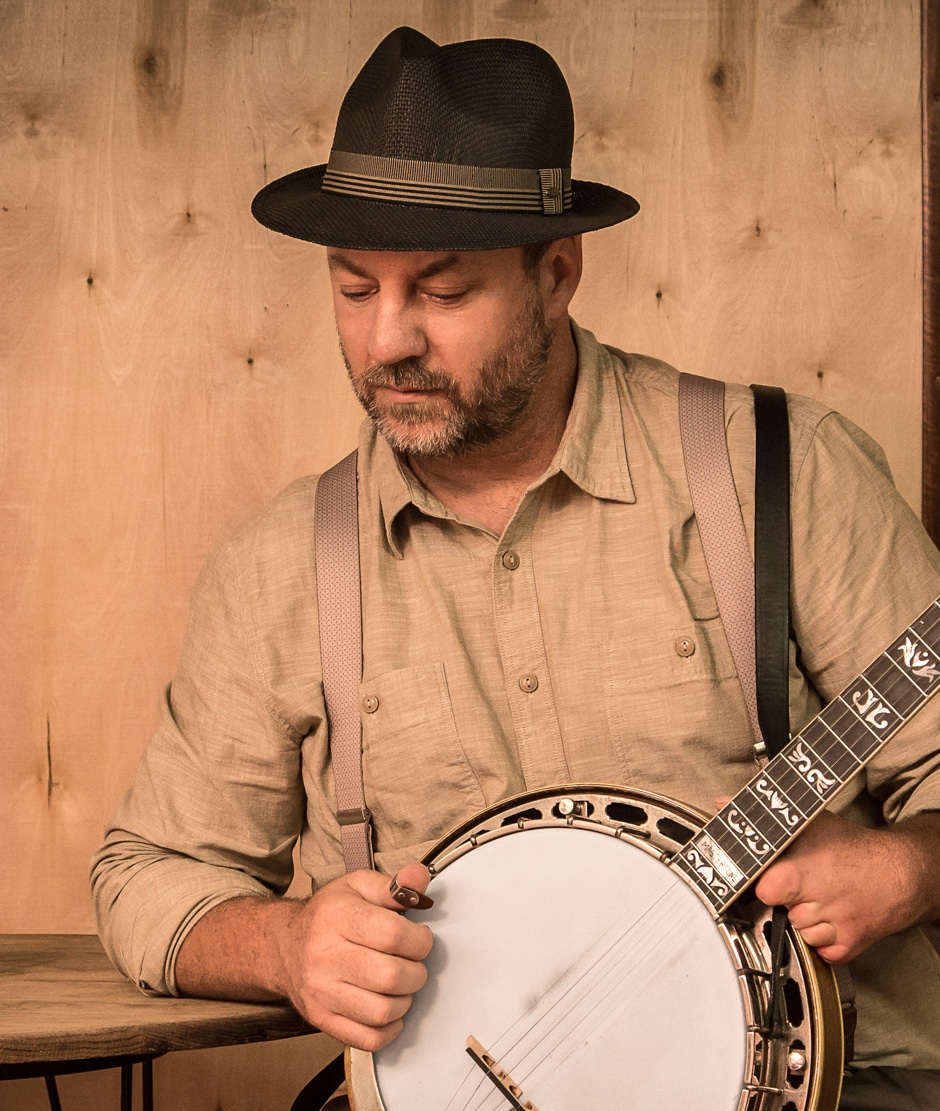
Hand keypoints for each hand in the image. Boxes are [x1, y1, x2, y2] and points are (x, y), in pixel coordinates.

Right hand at [278, 861, 432, 1050]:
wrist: (285, 947)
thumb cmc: (328, 916)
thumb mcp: (358, 886)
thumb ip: (394, 884)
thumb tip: (419, 877)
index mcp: (337, 917)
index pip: (393, 934)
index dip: (419, 939)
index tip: (420, 938)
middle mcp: (324, 956)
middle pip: (390, 976)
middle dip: (416, 971)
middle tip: (412, 962)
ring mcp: (321, 992)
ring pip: (382, 1011)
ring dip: (405, 1000)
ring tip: (400, 984)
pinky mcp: (322, 1019)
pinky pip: (369, 1039)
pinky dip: (390, 1028)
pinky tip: (389, 1008)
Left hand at [753, 810, 926, 963]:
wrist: (901, 872)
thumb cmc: (853, 847)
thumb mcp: (810, 822)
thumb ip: (765, 820)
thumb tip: (724, 805)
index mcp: (802, 873)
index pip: (764, 890)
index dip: (763, 884)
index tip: (763, 878)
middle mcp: (818, 903)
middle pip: (781, 913)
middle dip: (786, 901)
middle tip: (800, 885)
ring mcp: (835, 928)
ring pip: (800, 933)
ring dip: (805, 920)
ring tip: (819, 898)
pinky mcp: (850, 946)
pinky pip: (820, 952)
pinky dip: (822, 940)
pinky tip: (830, 918)